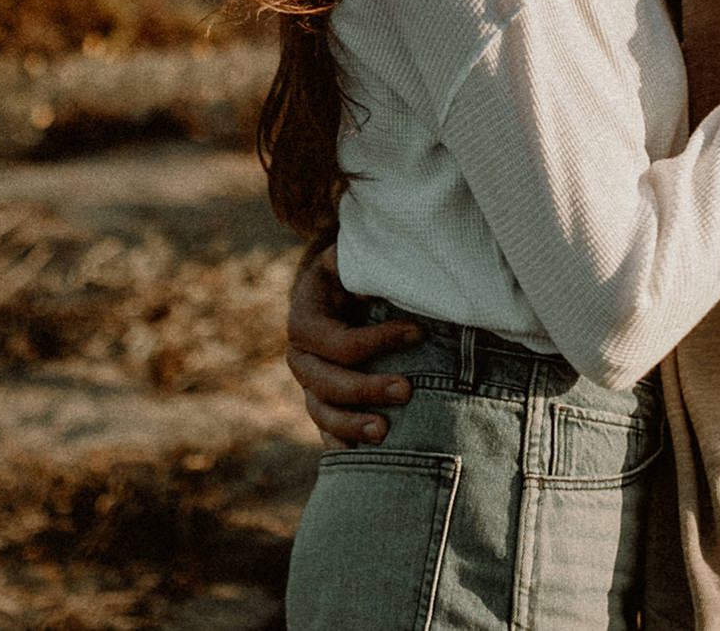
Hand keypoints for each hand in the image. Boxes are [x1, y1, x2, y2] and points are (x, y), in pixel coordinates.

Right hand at [286, 242, 417, 445]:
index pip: (335, 341)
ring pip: (321, 412)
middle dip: (365, 389)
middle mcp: (301, 356)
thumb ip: (365, 263)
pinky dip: (342, 446)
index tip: (418, 332)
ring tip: (386, 432)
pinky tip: (362, 462)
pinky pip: (326, 431)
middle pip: (324, 383)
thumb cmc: (356, 270)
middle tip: (407, 390)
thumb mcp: (356, 257)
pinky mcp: (323, 402)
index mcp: (305, 318)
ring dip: (352, 426)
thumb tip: (379, 277)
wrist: (338, 287)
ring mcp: (309, 384)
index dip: (375, 340)